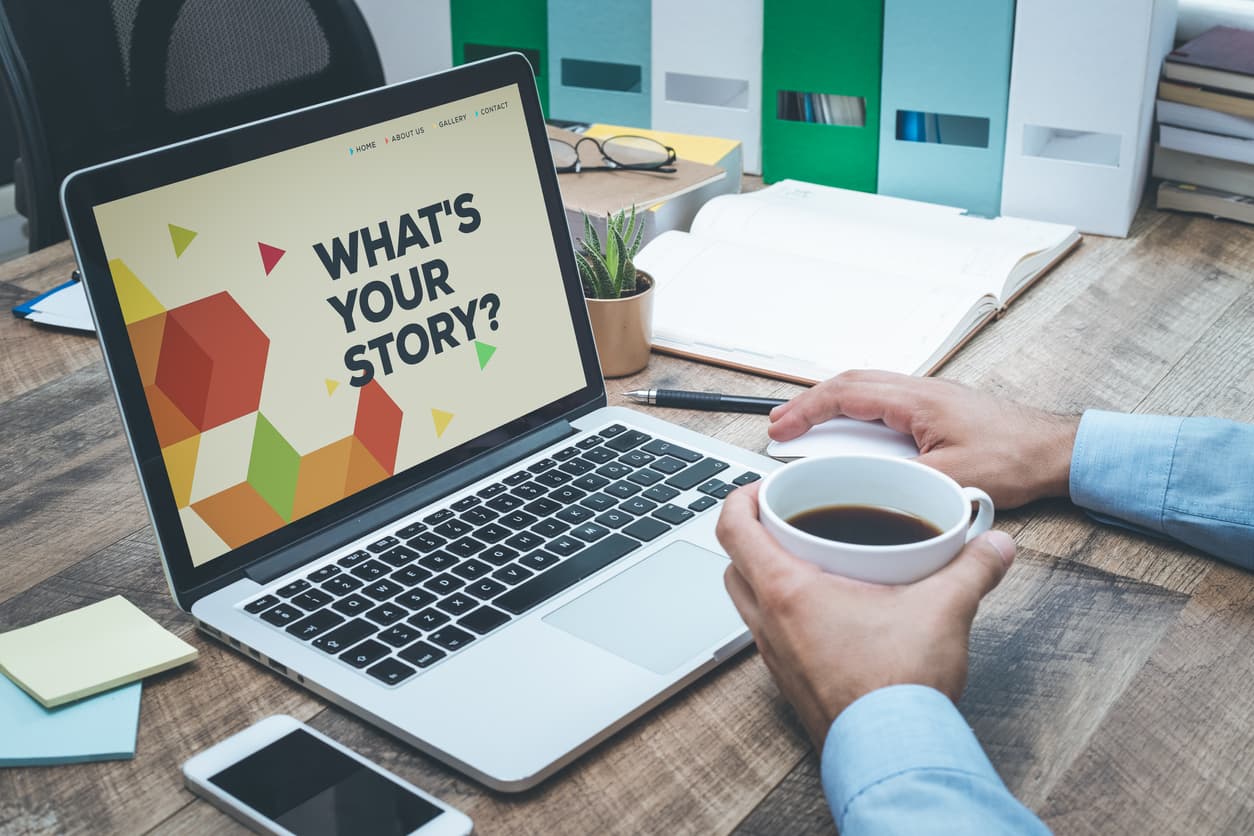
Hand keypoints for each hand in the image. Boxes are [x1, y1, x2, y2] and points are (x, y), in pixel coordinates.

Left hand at [716, 482, 1015, 749]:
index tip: (760, 488)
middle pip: (733, 565)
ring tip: (809, 564)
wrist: (893, 755)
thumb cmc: (899, 689)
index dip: (739, 498)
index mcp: (786, 591)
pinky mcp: (792, 683)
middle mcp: (769, 623)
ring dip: (765, 578)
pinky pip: (771, 636)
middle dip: (752, 537)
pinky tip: (829, 614)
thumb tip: (994, 545)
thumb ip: (972, 568)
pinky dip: (785, 615)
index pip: (733, 529)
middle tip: (787, 523)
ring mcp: (776, 657)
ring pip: (748, 603)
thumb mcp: (942, 609)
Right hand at [769, 370, 1079, 508]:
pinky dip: (856, 410)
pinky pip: (884, 399)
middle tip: (781, 424)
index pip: (846, 394)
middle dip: (809, 402)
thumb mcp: (953, 480)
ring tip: (807, 425)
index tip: (780, 428)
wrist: (1056, 450)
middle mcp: (919, 390)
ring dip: (832, 403)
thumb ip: (904, 482)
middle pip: (849, 382)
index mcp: (916, 400)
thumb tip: (865, 489)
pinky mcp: (938, 409)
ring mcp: (929, 396)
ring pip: (866, 387)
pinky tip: (852, 430)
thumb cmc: (1015, 457)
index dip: (806, 410)